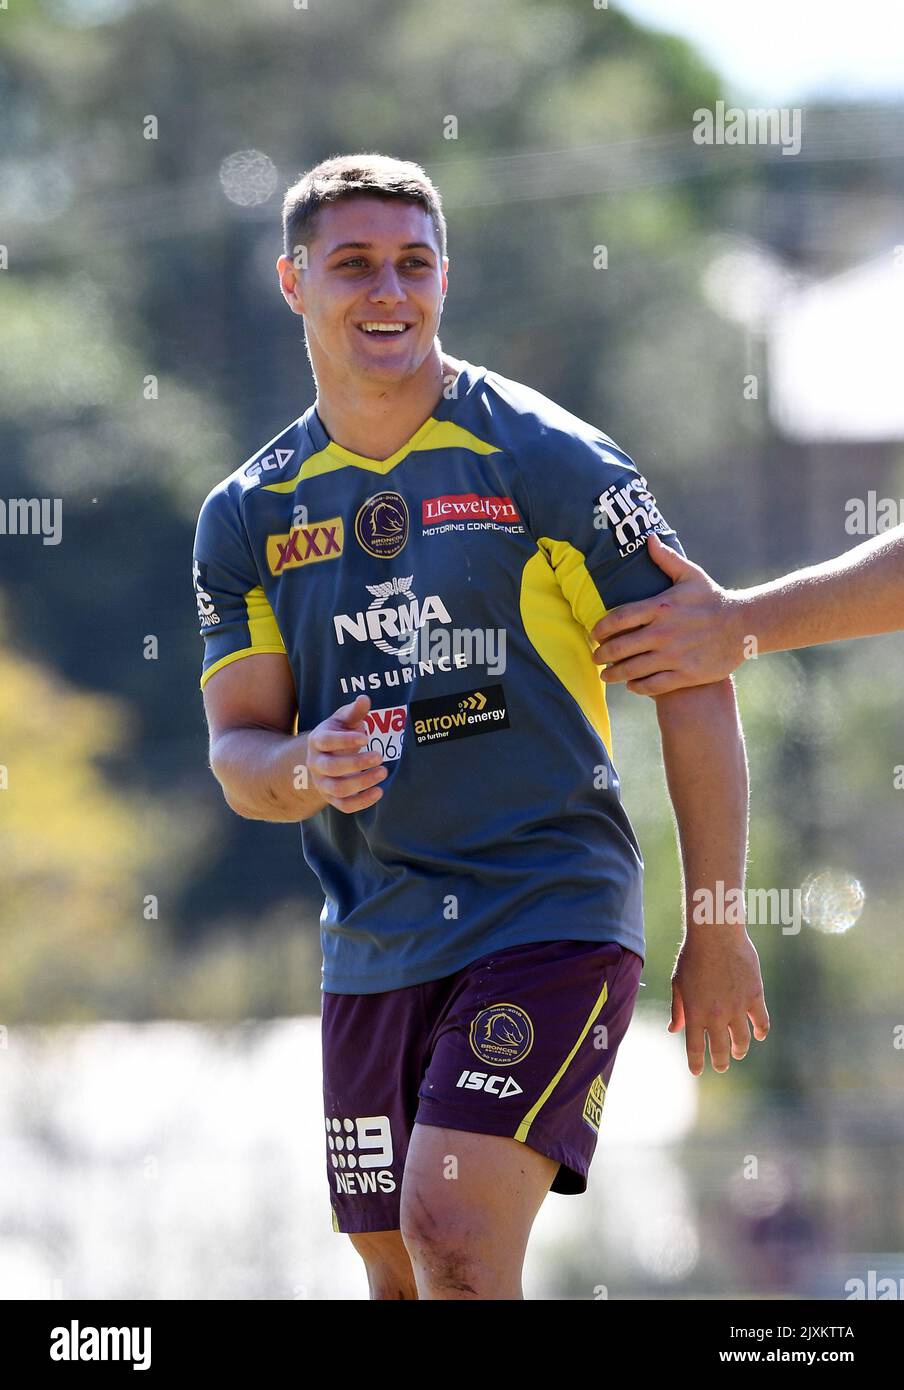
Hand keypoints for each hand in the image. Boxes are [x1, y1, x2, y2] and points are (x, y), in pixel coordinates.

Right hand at [306, 694, 387, 812]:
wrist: (325, 757)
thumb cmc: (339, 734)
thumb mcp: (344, 720)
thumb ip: (354, 711)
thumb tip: (365, 699)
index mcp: (317, 741)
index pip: (326, 742)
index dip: (345, 740)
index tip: (366, 737)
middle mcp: (315, 763)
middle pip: (331, 767)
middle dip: (357, 763)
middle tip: (380, 755)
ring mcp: (322, 782)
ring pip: (338, 788)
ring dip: (362, 782)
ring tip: (383, 772)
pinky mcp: (331, 797)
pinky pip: (344, 805)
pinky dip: (362, 802)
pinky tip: (379, 791)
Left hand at [591, 534, 742, 694]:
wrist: (744, 626)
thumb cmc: (714, 599)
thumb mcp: (691, 575)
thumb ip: (666, 559)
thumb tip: (648, 539)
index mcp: (661, 607)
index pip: (618, 619)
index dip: (600, 629)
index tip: (594, 634)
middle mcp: (663, 633)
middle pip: (620, 647)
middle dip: (602, 655)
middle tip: (595, 657)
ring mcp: (674, 656)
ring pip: (633, 670)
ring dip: (615, 674)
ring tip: (607, 675)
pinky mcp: (685, 674)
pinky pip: (653, 685)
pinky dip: (638, 687)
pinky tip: (632, 684)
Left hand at [669, 930, 769, 1074]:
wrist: (716, 934)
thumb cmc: (693, 956)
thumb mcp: (679, 983)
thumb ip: (678, 1009)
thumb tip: (674, 1029)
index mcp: (695, 1012)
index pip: (695, 1048)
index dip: (696, 1063)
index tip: (697, 1071)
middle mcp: (716, 1015)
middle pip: (721, 1049)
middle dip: (721, 1062)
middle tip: (722, 1065)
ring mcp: (737, 1007)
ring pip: (742, 1040)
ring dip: (740, 1049)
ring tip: (738, 1051)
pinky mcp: (754, 996)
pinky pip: (761, 1022)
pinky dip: (761, 1031)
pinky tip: (759, 1034)